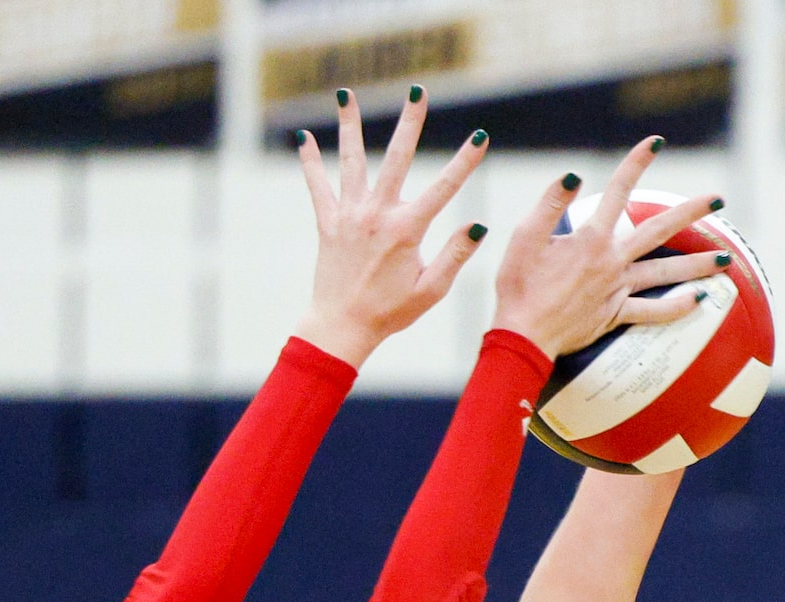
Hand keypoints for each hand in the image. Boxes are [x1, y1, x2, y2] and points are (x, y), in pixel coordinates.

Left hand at [293, 88, 493, 368]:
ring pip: (352, 161)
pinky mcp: (328, 223)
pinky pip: (317, 186)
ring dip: (350, 126)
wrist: (341, 327)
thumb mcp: (431, 289)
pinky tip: (303, 137)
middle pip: (397, 158)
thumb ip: (455, 254)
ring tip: (347, 95)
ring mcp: (350, 215)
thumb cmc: (390, 312)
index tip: (481, 135)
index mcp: (407, 230)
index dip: (465, 160)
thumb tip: (479, 225)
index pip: (445, 188)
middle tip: (418, 91)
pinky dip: (310, 161)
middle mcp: (377, 214)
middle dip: (410, 122)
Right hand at [490, 138, 740, 360]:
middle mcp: (611, 262)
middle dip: (691, 212)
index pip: (618, 191)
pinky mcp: (615, 316)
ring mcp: (617, 290)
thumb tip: (574, 175)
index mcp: (591, 238)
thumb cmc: (518, 287)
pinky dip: (676, 308)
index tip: (656, 142)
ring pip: (665, 274)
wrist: (523, 336)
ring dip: (697, 266)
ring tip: (725, 259)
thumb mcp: (524, 237)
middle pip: (659, 231)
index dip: (637, 163)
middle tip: (719, 199)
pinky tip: (698, 301)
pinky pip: (652, 313)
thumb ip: (550, 203)